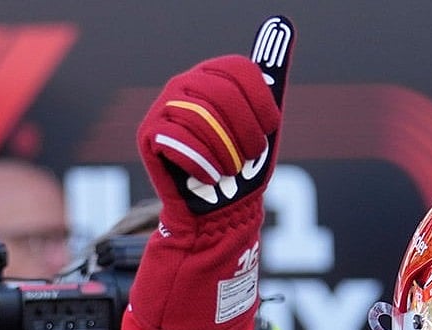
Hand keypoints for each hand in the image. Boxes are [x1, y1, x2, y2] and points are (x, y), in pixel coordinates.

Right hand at [138, 54, 280, 215]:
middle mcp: (185, 83)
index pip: (241, 69)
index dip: (262, 104)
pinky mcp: (149, 135)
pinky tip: (210, 177)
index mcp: (213, 74)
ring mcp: (164, 107)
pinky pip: (180, 141)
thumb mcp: (264, 117)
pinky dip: (204, 165)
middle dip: (246, 133)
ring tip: (230, 170)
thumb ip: (270, 72)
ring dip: (227, 153)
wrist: (219, 208)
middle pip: (223, 94)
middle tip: (250, 156)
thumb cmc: (244, 163)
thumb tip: (282, 19)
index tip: (269, 128)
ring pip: (202, 120)